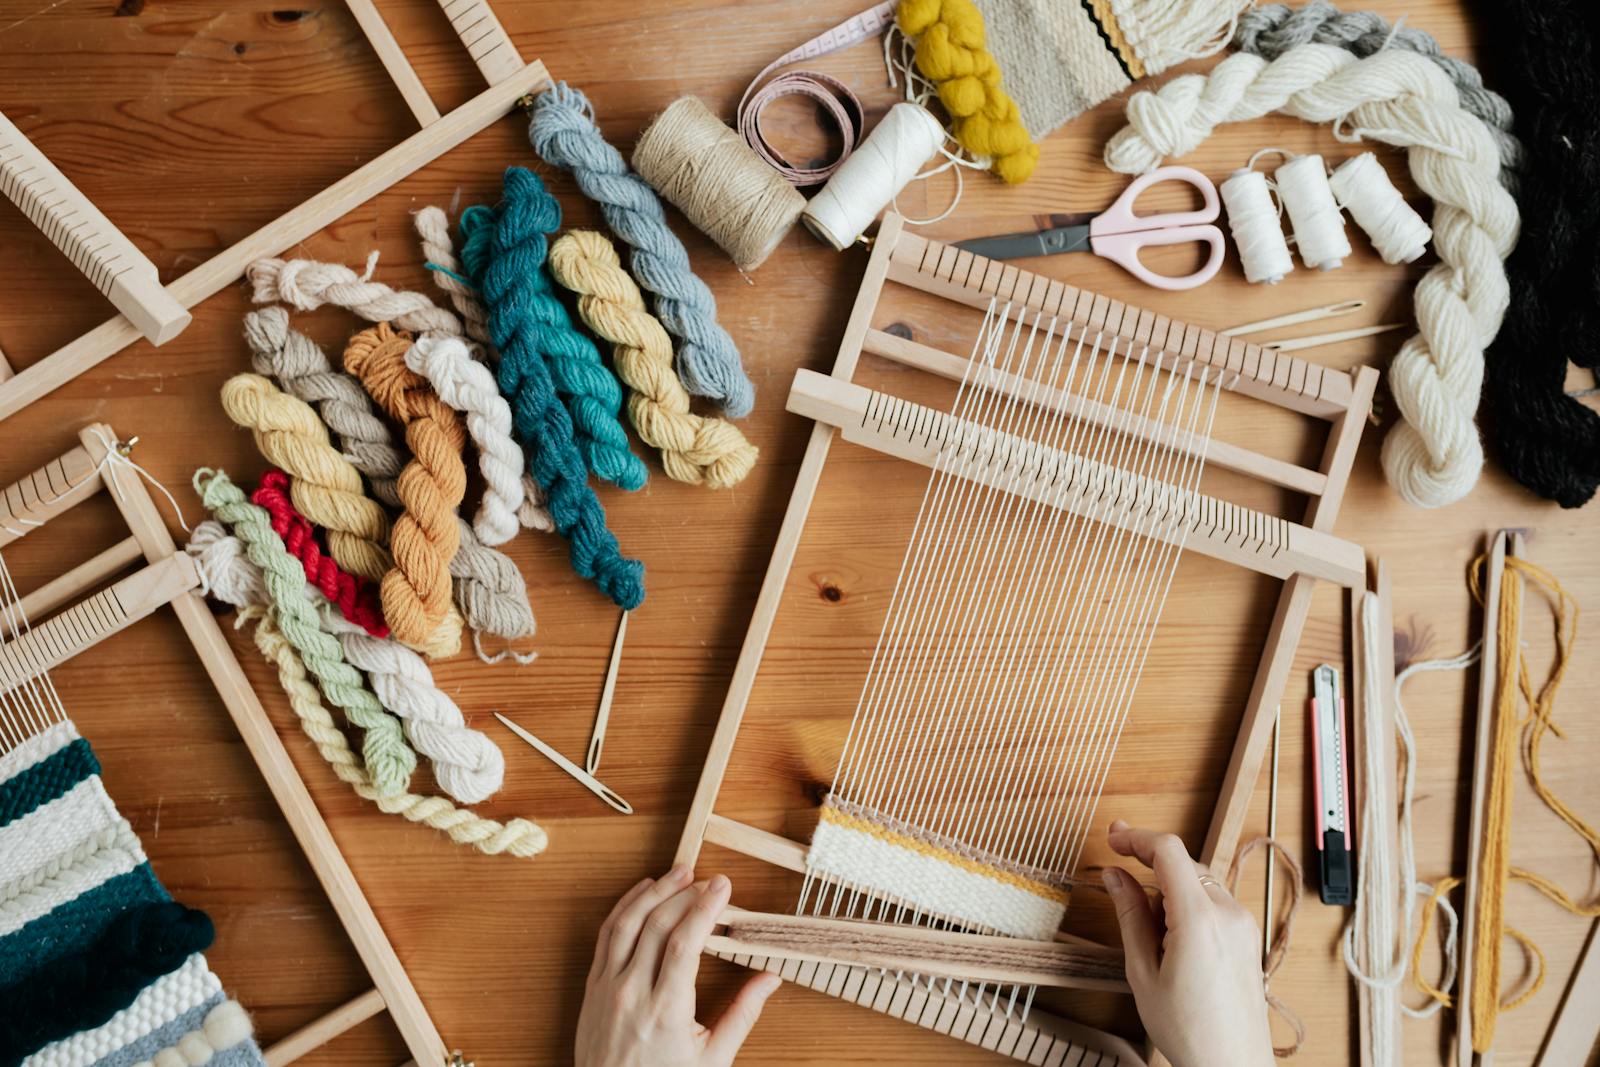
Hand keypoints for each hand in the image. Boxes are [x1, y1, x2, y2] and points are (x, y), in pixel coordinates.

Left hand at [576, 866, 781, 1066]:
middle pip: (657, 926)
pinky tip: (643, 892)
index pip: (684, 944)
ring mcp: (607, 988)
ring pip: (627, 923)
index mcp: (665, 1012)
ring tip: (679, 873)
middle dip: (686, 894)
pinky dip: (624, 907)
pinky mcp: (592, 988)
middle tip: (709, 880)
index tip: (723, 887)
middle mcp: (631, 994)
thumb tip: (770, 979)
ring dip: (654, 891)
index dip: (704, 909)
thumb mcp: (712, 1061)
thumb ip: (742, 1015)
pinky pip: (606, 936)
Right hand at [1099, 821, 1273, 1066]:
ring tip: (1146, 929)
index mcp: (1200, 920)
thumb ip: (1129, 916)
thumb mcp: (1143, 973)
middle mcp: (1229, 914)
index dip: (1137, 838)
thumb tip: (1115, 876)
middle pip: (1184, 863)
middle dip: (1149, 862)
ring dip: (1167, 887)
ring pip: (1198, 882)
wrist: (1233, 1066)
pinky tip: (1170, 935)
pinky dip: (1187, 903)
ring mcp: (1243, 925)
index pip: (1169, 851)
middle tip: (1116, 867)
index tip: (1113, 839)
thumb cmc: (1189, 1030)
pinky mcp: (1248, 937)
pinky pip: (1213, 902)